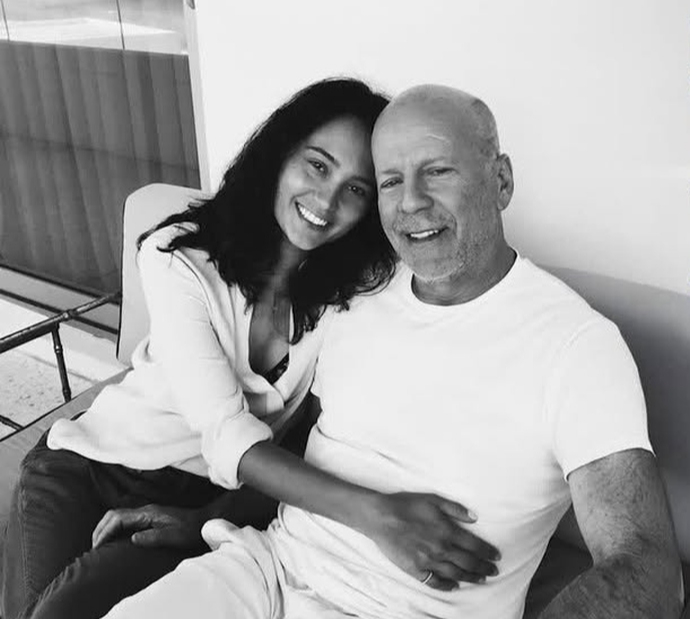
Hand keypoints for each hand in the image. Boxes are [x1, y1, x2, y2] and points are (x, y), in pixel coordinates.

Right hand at [92, 504, 205, 549]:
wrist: (202, 522)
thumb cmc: (189, 530)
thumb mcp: (173, 536)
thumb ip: (153, 537)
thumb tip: (132, 538)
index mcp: (148, 513)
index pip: (118, 518)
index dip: (105, 531)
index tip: (97, 546)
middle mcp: (144, 511)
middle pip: (114, 515)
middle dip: (100, 529)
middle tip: (93, 547)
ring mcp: (146, 514)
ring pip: (118, 517)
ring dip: (106, 529)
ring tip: (98, 545)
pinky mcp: (148, 519)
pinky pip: (125, 522)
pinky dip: (114, 529)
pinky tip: (113, 541)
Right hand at [363, 492, 499, 590]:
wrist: (381, 517)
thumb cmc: (406, 505)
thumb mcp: (433, 499)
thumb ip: (455, 509)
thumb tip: (475, 518)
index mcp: (447, 531)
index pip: (474, 546)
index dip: (488, 552)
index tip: (496, 556)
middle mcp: (441, 549)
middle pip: (468, 563)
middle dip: (484, 568)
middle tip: (494, 571)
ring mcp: (429, 562)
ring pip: (455, 574)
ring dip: (471, 578)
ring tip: (481, 580)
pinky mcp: (416, 570)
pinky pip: (435, 582)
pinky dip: (447, 586)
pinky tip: (454, 586)